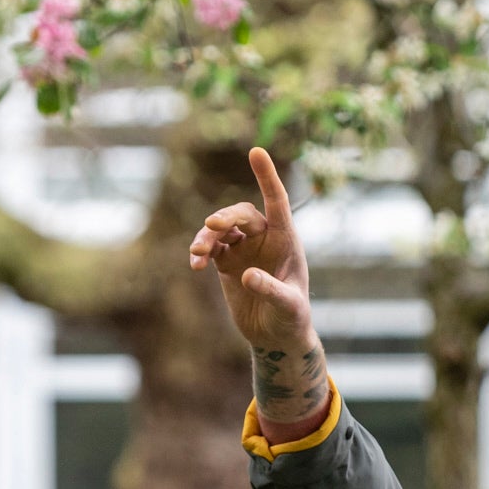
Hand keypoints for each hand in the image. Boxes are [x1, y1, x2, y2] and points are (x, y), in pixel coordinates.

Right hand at [188, 146, 314, 356]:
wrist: (276, 337)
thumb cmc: (291, 319)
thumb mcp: (288, 306)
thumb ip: (271, 290)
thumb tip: (247, 275)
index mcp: (286, 240)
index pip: (277, 201)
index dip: (267, 177)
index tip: (256, 151)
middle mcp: (264, 239)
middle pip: (242, 215)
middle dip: (225, 217)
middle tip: (212, 226)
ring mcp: (244, 249)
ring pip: (221, 230)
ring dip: (207, 237)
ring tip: (198, 254)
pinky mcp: (227, 263)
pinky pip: (210, 249)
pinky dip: (201, 253)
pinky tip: (196, 264)